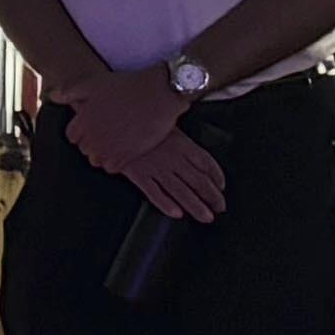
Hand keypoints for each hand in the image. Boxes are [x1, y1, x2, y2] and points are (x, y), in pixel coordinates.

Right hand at [93, 106, 229, 224]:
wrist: (114, 119)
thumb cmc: (139, 117)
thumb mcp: (166, 118)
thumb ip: (179, 129)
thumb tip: (189, 129)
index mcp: (182, 143)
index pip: (207, 163)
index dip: (217, 177)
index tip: (221, 187)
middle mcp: (173, 158)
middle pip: (199, 181)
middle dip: (212, 197)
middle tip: (219, 207)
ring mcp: (157, 168)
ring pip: (182, 192)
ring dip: (196, 207)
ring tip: (206, 217)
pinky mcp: (139, 175)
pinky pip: (155, 194)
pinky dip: (166, 205)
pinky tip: (176, 214)